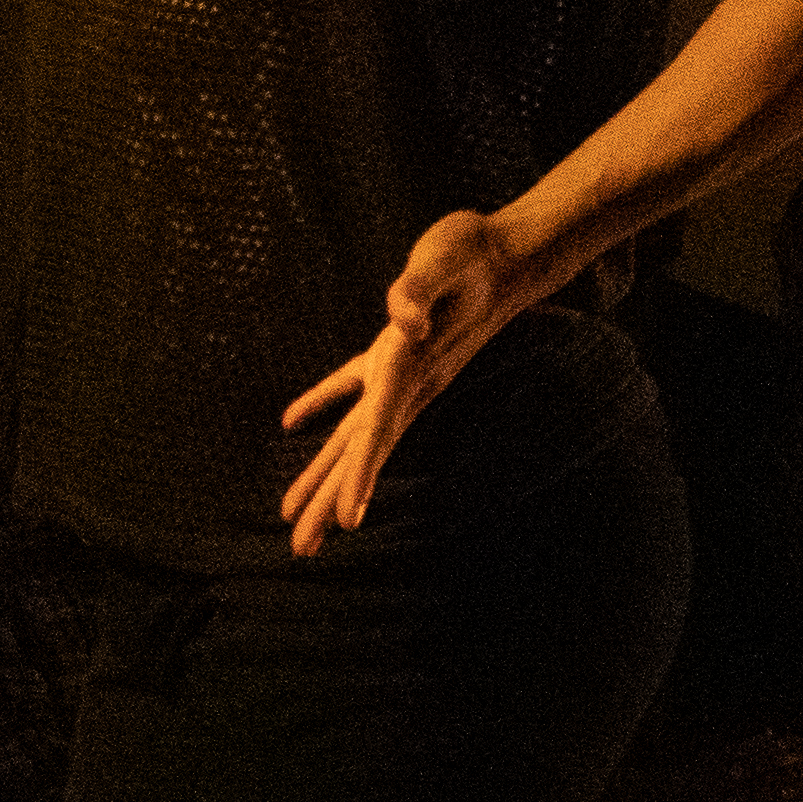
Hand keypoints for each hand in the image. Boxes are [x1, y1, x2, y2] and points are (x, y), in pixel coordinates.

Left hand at [280, 207, 546, 552]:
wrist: (511, 254)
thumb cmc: (476, 250)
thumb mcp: (446, 256)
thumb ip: (419, 288)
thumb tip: (403, 322)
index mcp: (411, 366)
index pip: (381, 431)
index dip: (362, 476)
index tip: (348, 523)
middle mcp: (408, 382)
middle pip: (364, 453)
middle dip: (333, 501)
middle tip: (301, 550)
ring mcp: (402, 373)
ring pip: (356, 435)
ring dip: (326, 475)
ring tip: (293, 516)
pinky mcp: (393, 351)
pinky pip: (351, 390)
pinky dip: (320, 406)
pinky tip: (291, 421)